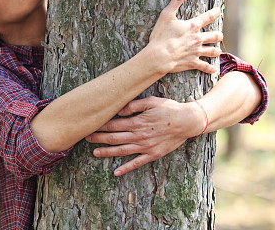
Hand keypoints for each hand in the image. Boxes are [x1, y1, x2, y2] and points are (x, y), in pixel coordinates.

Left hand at [85, 96, 205, 175]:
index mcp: (137, 122)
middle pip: (114, 138)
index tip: (90, 125)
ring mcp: (145, 147)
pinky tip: (116, 172)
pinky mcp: (153, 154)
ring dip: (107, 152)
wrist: (188, 121)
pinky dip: (126, 168)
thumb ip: (134, 105)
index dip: (101, 125)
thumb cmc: (170, 109)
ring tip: (94, 153)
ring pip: (122, 151)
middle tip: (86, 138)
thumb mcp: (152, 101)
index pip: (114, 124)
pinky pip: (137, 163)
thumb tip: (120, 111)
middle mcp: (139, 136)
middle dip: (99, 138)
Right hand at [148, 0, 222, 74]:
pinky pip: (205, 66)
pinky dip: (210, 69)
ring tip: (218, 51)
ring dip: (216, 51)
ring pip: (213, 51)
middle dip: (218, 35)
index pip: (208, 17)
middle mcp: (198, 39)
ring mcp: (197, 51)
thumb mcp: (167, 14)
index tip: (219, 10)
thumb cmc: (161, 35)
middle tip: (219, 35)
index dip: (215, 13)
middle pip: (215, 36)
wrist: (160, 56)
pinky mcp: (193, 62)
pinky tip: (214, 70)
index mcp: (193, 26)